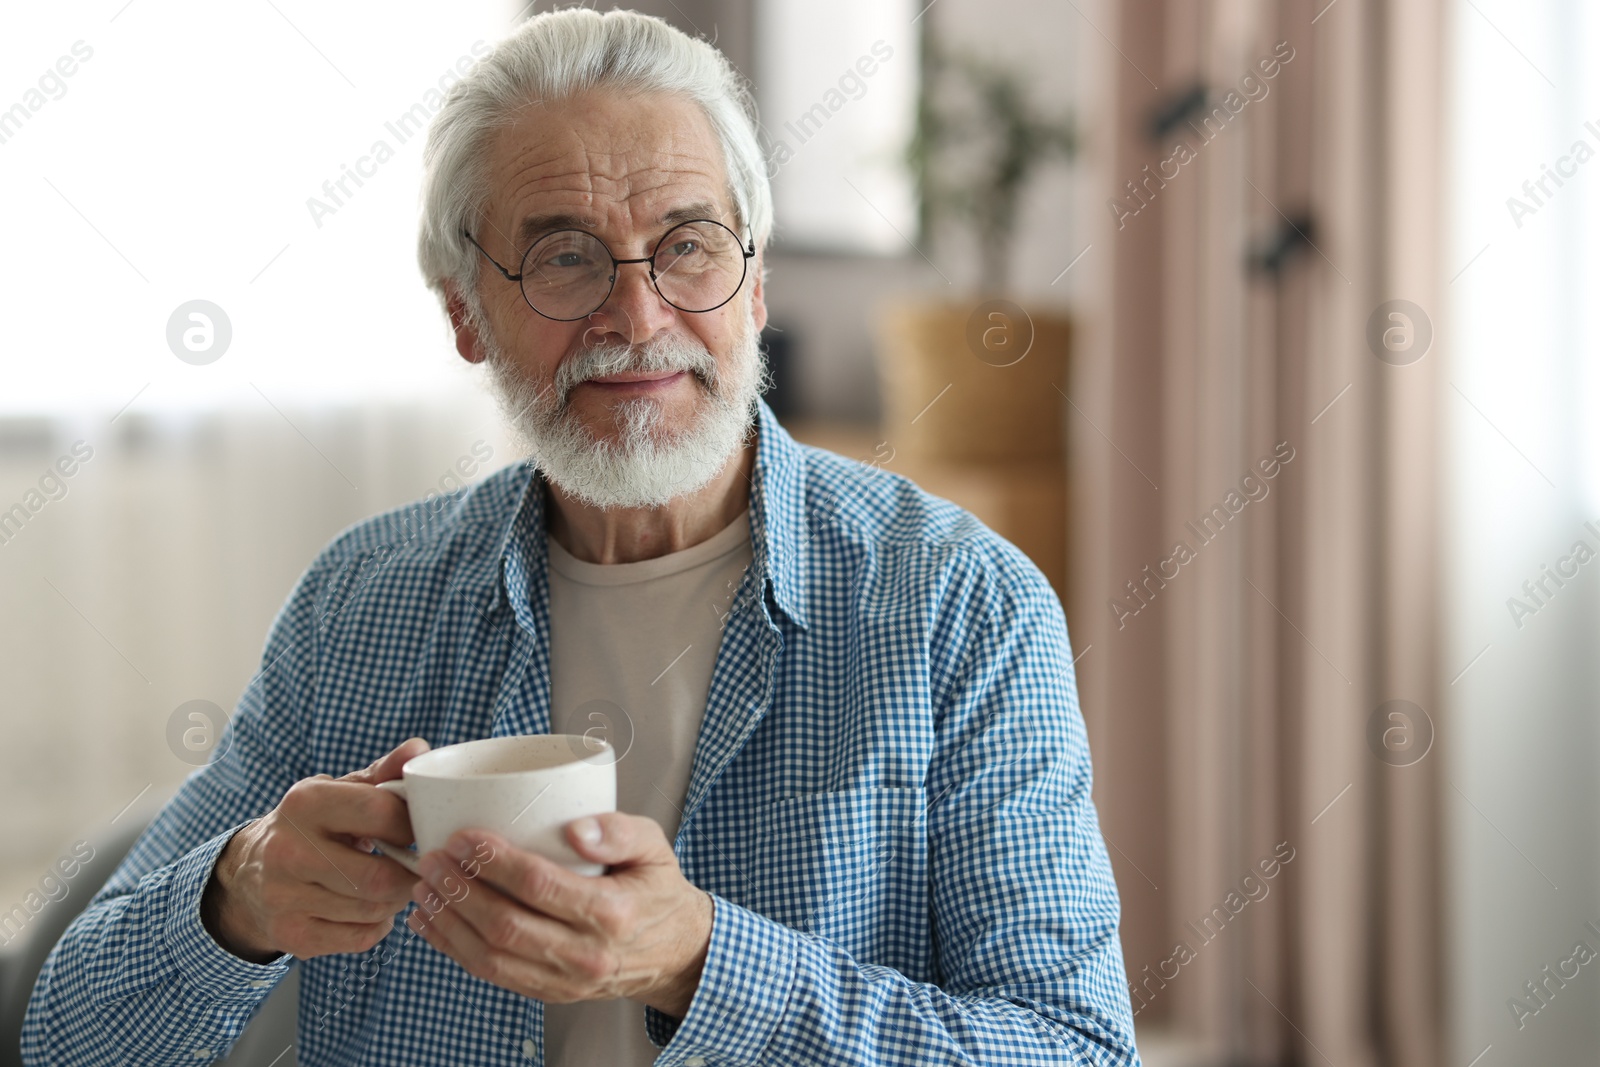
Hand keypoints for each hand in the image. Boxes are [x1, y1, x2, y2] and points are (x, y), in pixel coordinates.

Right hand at [202, 737, 430, 961]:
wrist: (249, 873)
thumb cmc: (313, 825)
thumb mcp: (340, 791)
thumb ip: (383, 773)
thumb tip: (420, 749)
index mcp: (306, 802)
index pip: (381, 814)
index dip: (413, 826)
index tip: (421, 831)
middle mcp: (289, 850)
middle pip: (379, 878)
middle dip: (409, 875)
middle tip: (416, 869)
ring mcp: (284, 897)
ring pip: (372, 910)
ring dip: (395, 901)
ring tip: (392, 886)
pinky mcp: (289, 935)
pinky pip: (359, 938)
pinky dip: (377, 927)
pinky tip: (370, 910)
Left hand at [406, 812, 713, 1018]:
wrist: (675, 953)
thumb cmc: (658, 890)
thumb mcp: (655, 847)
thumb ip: (619, 830)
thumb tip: (575, 827)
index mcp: (611, 913)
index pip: (540, 886)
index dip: (494, 862)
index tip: (463, 837)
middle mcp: (586, 954)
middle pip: (506, 925)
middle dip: (460, 890)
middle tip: (433, 858)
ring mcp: (565, 981)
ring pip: (491, 957)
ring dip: (449, 922)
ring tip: (425, 887)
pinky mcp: (549, 993)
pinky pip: (492, 976)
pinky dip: (455, 950)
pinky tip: (433, 923)